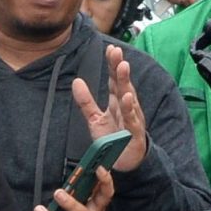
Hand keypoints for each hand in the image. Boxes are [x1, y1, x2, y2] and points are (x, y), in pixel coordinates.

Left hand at [70, 43, 148, 173]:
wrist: (125, 162)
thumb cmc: (113, 139)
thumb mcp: (94, 119)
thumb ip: (86, 101)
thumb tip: (76, 81)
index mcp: (116, 101)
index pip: (114, 80)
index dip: (112, 65)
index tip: (110, 49)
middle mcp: (125, 106)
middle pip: (122, 84)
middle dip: (119, 67)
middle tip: (116, 51)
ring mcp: (131, 117)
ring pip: (128, 97)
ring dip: (125, 82)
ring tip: (123, 66)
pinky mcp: (133, 132)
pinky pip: (131, 118)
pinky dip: (130, 108)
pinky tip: (128, 96)